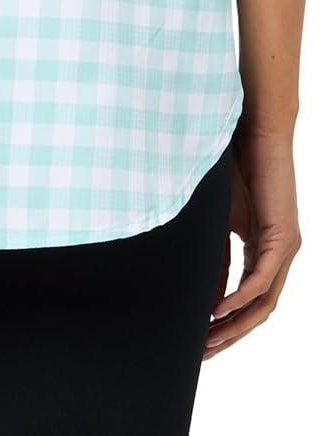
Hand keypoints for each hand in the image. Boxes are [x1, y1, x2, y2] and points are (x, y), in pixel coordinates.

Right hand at [203, 124, 300, 358]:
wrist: (253, 132)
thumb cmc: (236, 167)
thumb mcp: (220, 222)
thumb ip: (216, 258)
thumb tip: (207, 298)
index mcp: (265, 250)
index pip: (249, 300)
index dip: (227, 324)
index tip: (201, 341)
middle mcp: (280, 255)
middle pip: (259, 310)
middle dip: (230, 335)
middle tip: (202, 353)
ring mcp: (285, 248)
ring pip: (264, 302)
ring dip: (235, 325)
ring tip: (209, 340)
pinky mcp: (282, 237)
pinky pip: (262, 279)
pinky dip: (240, 298)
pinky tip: (219, 310)